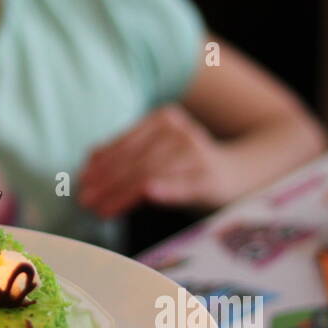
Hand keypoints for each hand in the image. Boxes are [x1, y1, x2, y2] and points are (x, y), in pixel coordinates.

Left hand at [77, 104, 236, 216]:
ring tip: (99, 208)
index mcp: (163, 119)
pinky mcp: (210, 179)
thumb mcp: (162, 152)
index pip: (124, 144)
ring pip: (150, 174)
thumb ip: (130, 153)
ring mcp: (196, 154)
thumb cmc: (192, 165)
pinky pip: (183, 185)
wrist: (247, 171)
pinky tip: (149, 193)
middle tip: (84, 200)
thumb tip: (89, 161)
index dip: (100, 164)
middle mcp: (179, 132)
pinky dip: (165, 189)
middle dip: (105, 182)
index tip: (80, 182)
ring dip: (121, 193)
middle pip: (134, 160)